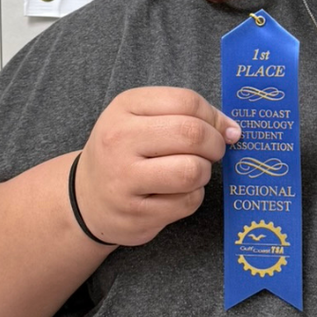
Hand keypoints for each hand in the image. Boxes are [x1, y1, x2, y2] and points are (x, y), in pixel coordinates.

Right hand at [75, 87, 240, 246]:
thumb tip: (232, 130)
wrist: (85, 198)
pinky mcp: (134, 215)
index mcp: (125, 107)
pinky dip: (193, 196)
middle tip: (213, 151)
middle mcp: (118, 141)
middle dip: (215, 144)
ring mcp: (123, 180)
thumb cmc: (126, 151)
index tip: (222, 128)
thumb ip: (188, 115)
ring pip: (192, 171)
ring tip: (193, 171)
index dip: (214, 116)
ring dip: (204, 171)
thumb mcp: (144, 118)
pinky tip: (176, 192)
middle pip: (192, 134)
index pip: (186, 101)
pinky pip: (187, 201)